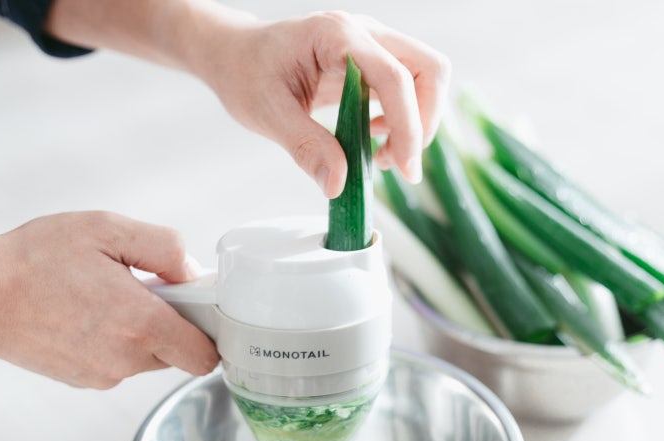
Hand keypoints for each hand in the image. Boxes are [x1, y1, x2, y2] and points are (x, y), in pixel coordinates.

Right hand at [0, 211, 218, 388]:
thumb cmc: (35, 259)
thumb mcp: (108, 229)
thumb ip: (164, 248)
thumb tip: (191, 274)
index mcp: (141, 325)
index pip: (205, 356)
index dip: (210, 330)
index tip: (200, 306)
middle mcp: (125, 359)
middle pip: (178, 353)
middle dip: (174, 322)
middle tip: (146, 288)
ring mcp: (102, 374)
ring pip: (149, 357)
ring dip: (143, 329)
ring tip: (110, 296)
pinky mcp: (83, 378)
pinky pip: (120, 361)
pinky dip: (117, 339)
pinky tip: (90, 312)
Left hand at [193, 10, 451, 197]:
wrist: (236, 55)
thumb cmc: (245, 73)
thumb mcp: (267, 114)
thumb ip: (306, 148)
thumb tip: (339, 184)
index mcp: (335, 35)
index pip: (393, 76)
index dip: (407, 125)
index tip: (404, 168)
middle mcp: (362, 33)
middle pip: (428, 69)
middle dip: (423, 121)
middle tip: (397, 162)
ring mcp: (371, 45)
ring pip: (425, 77)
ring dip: (416, 121)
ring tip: (382, 155)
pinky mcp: (372, 62)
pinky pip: (407, 87)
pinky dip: (402, 118)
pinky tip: (372, 137)